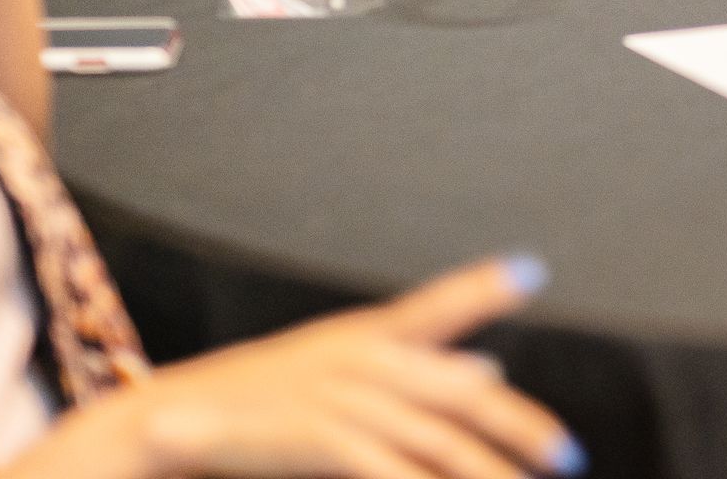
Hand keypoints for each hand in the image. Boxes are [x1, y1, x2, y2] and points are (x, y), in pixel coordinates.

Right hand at [97, 257, 581, 478]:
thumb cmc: (252, 410)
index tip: (531, 269)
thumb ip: (417, 370)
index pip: (433, 306)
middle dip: (517, 426)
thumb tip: (490, 365)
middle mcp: (355, 359)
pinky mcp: (320, 437)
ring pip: (437, 441)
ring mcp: (338, 397)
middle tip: (567, 456)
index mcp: (360, 338)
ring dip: (487, 473)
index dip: (481, 285)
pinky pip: (389, 468)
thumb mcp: (337, 376)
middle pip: (455, 391)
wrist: (159, 431)